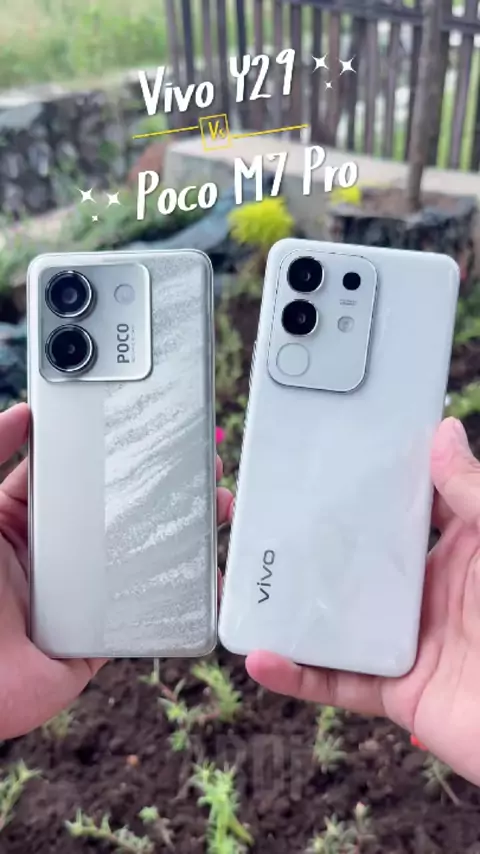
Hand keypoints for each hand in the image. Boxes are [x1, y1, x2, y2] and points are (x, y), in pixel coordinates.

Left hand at [0, 404, 232, 738]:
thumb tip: (23, 410)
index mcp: (26, 524)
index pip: (78, 478)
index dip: (117, 453)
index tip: (156, 428)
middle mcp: (58, 558)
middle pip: (122, 516)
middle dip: (167, 490)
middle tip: (205, 463)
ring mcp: (81, 600)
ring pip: (143, 562)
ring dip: (185, 538)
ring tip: (219, 508)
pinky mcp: (98, 642)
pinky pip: (147, 619)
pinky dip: (184, 602)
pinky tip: (214, 575)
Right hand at [247, 417, 479, 785]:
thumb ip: (474, 493)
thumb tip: (445, 432)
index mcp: (458, 553)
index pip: (405, 512)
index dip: (370, 487)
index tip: (327, 461)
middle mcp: (427, 594)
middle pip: (358, 563)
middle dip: (312, 542)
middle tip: (263, 514)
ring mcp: (408, 642)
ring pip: (336, 620)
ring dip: (290, 605)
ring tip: (243, 579)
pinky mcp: (397, 691)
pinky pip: (337, 682)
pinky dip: (296, 675)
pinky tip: (261, 656)